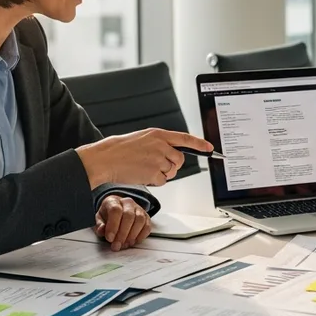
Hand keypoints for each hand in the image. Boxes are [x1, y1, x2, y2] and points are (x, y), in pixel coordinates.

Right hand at [76, 129, 212, 188]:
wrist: (105, 158)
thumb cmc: (119, 149)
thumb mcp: (142, 138)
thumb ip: (159, 143)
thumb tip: (172, 153)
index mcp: (158, 134)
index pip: (185, 138)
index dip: (199, 144)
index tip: (210, 148)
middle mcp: (161, 145)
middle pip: (179, 160)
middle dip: (172, 166)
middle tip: (156, 165)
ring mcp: (159, 159)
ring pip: (171, 172)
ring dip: (161, 174)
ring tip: (143, 168)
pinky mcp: (154, 173)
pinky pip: (163, 181)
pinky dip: (154, 181)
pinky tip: (141, 174)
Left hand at [94, 195, 150, 251]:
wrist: (116, 210)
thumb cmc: (108, 215)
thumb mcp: (99, 219)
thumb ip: (99, 225)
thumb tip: (102, 230)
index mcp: (114, 201)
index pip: (115, 210)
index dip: (113, 226)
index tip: (110, 238)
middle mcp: (128, 203)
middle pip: (128, 216)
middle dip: (122, 234)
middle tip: (117, 245)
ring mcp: (138, 209)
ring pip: (140, 220)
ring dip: (132, 235)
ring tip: (125, 244)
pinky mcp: (146, 217)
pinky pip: (147, 226)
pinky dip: (141, 236)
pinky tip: (133, 241)